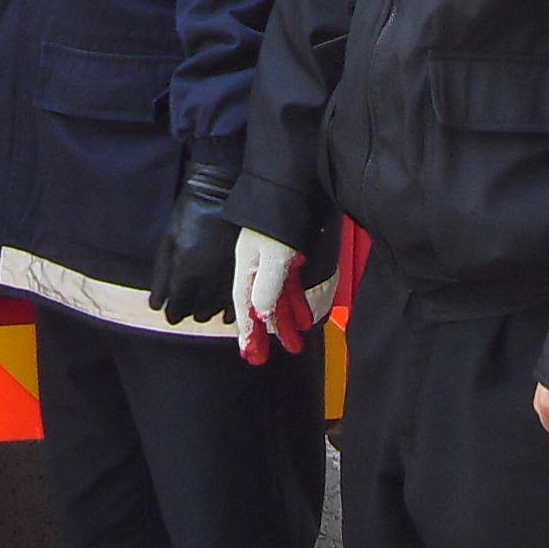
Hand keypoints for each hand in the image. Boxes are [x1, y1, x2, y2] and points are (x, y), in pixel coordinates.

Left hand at [146, 163, 236, 324]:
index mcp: (186, 266)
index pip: (178, 304)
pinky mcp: (244, 270)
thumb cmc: (189, 214)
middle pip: (197, 309)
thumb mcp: (168, 240)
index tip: (171, 314)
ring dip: (206, 310)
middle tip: (184, 307)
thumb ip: (161, 274)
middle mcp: (209, 275)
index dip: (173, 313)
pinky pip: (237, 301)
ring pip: (216, 307)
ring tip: (200, 307)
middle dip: (188, 310)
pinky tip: (221, 312)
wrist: (220, 193)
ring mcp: (228, 274)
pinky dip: (228, 310)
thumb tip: (156, 304)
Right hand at [231, 226, 311, 363]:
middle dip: (265, 333)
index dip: (247, 330)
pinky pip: (291, 287)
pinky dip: (297, 305)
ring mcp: (274, 262)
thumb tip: (261, 314)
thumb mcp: (273, 255)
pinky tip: (304, 319)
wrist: (294, 187)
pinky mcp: (290, 257)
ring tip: (296, 346)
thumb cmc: (278, 219)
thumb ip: (267, 286)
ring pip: (278, 299)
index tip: (250, 354)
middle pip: (260, 305)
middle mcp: (257, 265)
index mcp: (246, 265)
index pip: (244, 304)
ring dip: (285, 322)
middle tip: (265, 360)